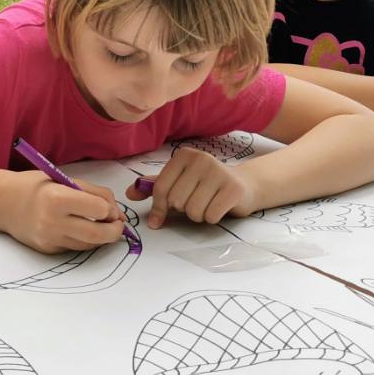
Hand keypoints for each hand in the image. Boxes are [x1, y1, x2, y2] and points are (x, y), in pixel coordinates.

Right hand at [4, 171, 125, 252]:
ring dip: (102, 237)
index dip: (110, 209)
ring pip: (89, 244)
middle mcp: (53, 221)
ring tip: (101, 225)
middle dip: (115, 231)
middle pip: (97, 235)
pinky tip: (82, 229)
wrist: (4, 203)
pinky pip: (76, 247)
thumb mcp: (65, 179)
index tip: (109, 207)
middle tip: (118, 225)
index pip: (98, 210)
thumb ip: (94, 193)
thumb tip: (117, 213)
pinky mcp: (48, 249)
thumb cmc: (37, 186)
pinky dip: (85, 240)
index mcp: (58, 198)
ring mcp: (49, 238)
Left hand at [126, 147, 254, 227]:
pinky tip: (218, 207)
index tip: (160, 217)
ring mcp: (219, 172)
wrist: (243, 186)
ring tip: (207, 204)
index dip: (158, 207)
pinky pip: (210, 215)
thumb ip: (154, 187)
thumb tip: (129, 194)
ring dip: (198, 215)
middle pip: (176, 201)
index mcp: (183, 156)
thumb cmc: (205, 185)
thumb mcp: (179, 182)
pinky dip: (212, 218)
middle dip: (183, 210)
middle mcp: (201, 159)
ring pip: (193, 211)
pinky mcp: (233, 189)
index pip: (160, 188)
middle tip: (195, 201)